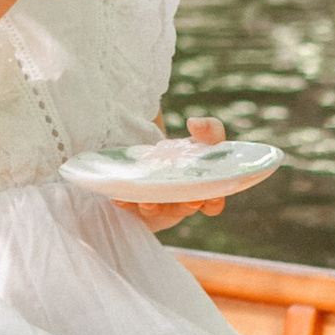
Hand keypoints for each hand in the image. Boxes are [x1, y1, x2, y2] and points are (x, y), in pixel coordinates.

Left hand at [133, 114, 230, 231]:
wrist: (156, 157)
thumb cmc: (185, 152)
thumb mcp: (200, 139)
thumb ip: (209, 129)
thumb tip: (194, 123)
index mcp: (202, 191)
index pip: (212, 204)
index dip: (214, 202)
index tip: (214, 196)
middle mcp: (181, 202)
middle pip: (185, 209)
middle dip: (187, 206)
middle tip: (190, 201)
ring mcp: (159, 206)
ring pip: (157, 211)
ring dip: (154, 208)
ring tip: (148, 202)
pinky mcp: (136, 205)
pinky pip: (131, 207)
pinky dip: (126, 203)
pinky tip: (119, 198)